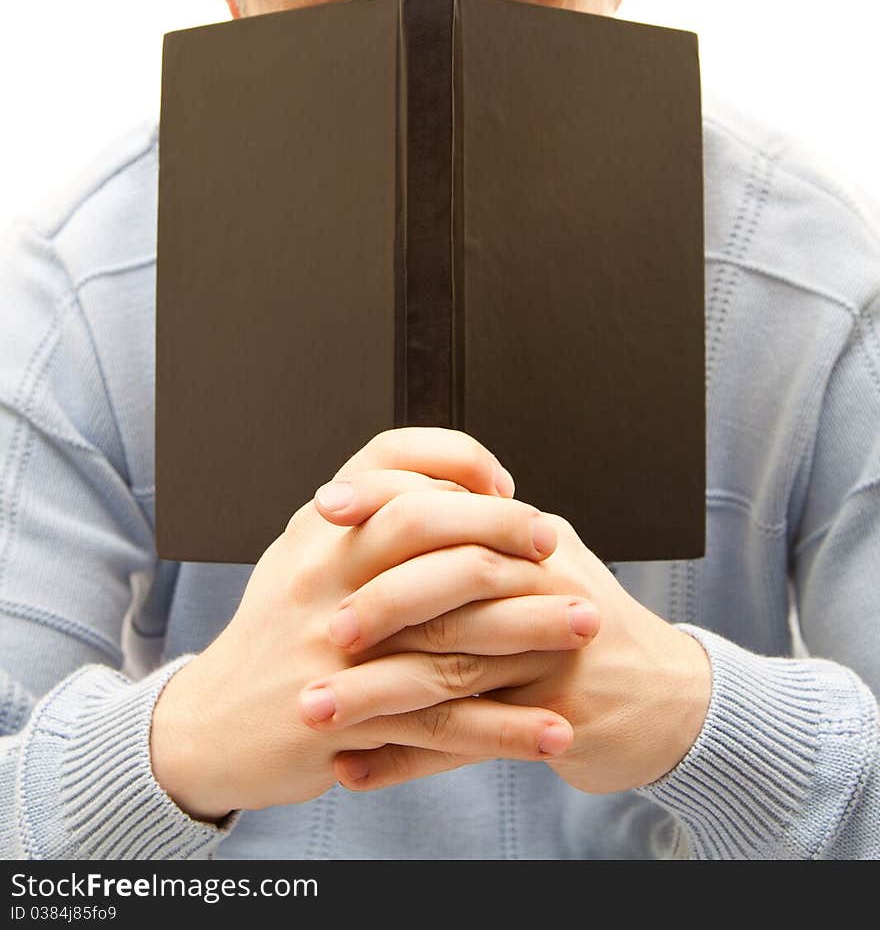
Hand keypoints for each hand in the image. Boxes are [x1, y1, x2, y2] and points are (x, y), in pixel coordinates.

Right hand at [149, 428, 588, 820]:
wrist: (211, 724)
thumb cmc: (278, 632)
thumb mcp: (307, 557)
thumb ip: (369, 519)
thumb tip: (454, 485)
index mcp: (318, 530)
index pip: (388, 458)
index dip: (455, 461)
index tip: (505, 484)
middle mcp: (322, 575)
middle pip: (423, 525)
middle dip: (502, 527)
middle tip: (556, 543)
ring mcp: (334, 647)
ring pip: (449, 627)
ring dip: (530, 627)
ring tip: (586, 624)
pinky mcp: (349, 716)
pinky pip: (443, 722)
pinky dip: (506, 728)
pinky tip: (555, 728)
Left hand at [316, 508, 709, 794]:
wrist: (669, 700)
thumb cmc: (583, 626)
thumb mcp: (543, 562)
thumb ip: (477, 533)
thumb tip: (393, 498)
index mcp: (529, 540)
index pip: (451, 506)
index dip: (385, 498)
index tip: (322, 505)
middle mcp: (543, 587)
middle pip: (449, 588)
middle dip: (374, 607)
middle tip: (319, 631)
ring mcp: (552, 654)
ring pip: (450, 669)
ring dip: (374, 695)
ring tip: (315, 710)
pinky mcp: (559, 716)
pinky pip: (467, 741)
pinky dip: (406, 760)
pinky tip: (354, 769)